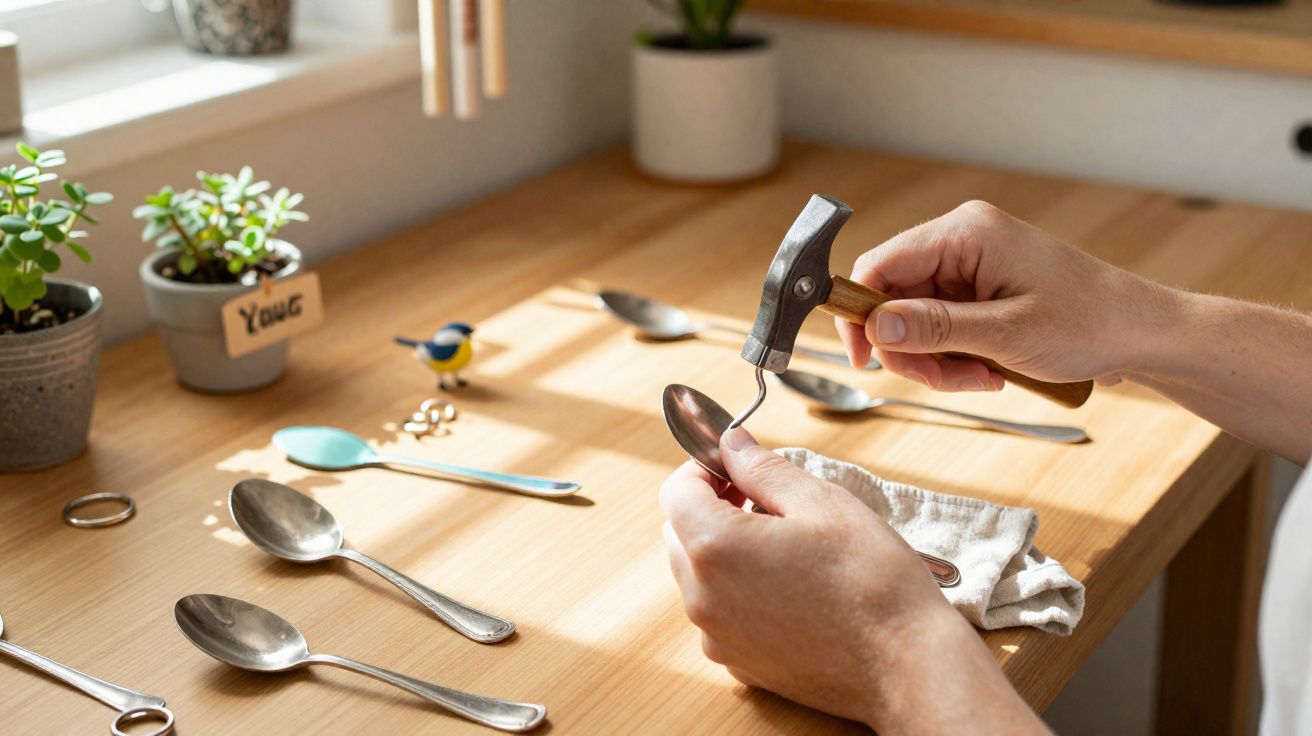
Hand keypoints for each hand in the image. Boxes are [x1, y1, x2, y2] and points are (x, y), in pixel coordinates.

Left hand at [659, 427, 1047, 733]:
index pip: (677, 491)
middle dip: (712, 507)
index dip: (705, 469)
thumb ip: (762, 468)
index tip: (739, 467)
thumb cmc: (871, 579)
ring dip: (724, 549)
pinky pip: (720, 613)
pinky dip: (738, 591)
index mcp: (715, 547)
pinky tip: (789, 586)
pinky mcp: (739, 663)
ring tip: (783, 543)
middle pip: (680, 533)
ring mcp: (717, 636)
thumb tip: (731, 444)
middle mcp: (702, 597)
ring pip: (697, 575)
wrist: (907, 664)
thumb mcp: (820, 502)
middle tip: (765, 499)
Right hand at [838, 201, 1167, 391]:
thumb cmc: (1090, 323)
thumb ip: (935, 327)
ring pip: (916, 317)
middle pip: (895, 296)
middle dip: (912, 347)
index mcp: (966, 233)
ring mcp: (972, 262)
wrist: (1141, 332)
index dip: (861, 313)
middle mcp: (963, 239)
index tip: (865, 358)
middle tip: (942, 380)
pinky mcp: (981, 286)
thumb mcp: (1006, 333)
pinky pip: (942, 323)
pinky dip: (955, 354)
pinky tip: (988, 369)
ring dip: (937, 358)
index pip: (880, 264)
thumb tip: (876, 325)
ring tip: (980, 377)